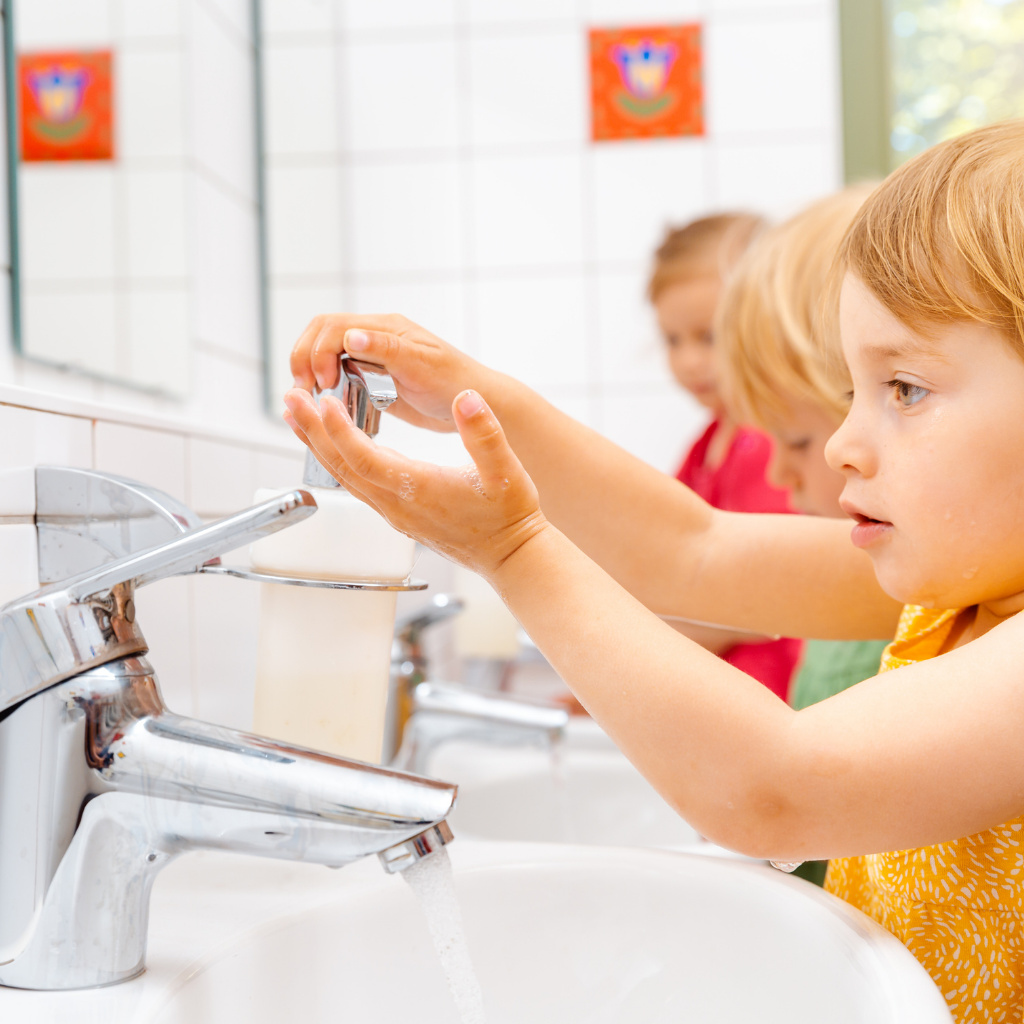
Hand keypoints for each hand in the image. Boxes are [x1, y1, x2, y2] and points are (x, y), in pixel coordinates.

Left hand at [282, 385, 548, 578]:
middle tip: (290, 399)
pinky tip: (331, 445)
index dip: (339, 430)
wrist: (511, 555)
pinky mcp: (397, 514)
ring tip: (298, 416)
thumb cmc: (509, 516)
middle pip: (342, 467)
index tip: (322, 402)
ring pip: (344, 477)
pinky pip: (356, 484)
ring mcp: (394, 512)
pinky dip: (337, 460)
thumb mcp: (505, 469)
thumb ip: (484, 433)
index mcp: (417, 488)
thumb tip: (467, 398)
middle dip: (313, 432)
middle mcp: (397, 504)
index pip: (365, 458)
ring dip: (319, 445)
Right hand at [290, 313, 500, 434]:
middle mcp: (376, 338)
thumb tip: (351, 336)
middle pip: (322, 335)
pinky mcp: (374, 379)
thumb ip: (387, 349)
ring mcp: (374, 358)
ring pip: (326, 354)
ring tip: (311, 399)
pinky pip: (340, 374)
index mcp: (386, 328)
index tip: (324, 383)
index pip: (333, 327)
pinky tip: (325, 405)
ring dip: (312, 372)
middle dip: (305, 359)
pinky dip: (326, 386)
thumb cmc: (457, 383)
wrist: (475, 407)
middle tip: (305, 391)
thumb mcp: (422, 365)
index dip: (318, 353)